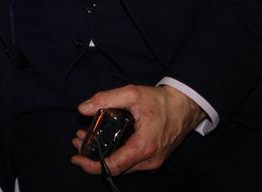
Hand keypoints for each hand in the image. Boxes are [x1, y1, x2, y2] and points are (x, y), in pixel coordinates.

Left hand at [71, 84, 205, 175]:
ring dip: (102, 155)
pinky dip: (114, 154)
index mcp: (144, 147)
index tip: (76, 158)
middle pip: (115, 168)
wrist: (185, 106)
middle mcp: (149, 160)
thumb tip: (83, 109)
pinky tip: (104, 141)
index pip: (113, 166)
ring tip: (86, 138)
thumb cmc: (160, 101)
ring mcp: (153, 162)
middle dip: (92, 157)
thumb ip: (105, 99)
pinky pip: (130, 162)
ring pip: (122, 166)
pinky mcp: (154, 158)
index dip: (91, 165)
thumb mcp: (131, 93)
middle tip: (77, 140)